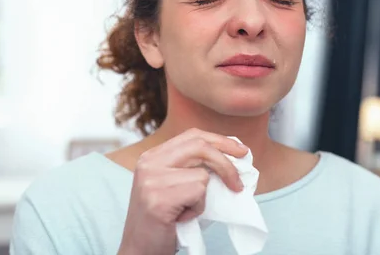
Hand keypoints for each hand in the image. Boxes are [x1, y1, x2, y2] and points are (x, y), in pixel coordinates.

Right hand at [117, 128, 248, 254]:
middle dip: (226, 162)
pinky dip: (198, 208)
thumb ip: (190, 168)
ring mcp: (152, 179)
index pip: (192, 135)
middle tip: (238, 182)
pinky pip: (198, 193)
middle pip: (200, 146)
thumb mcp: (172, 186)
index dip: (220, 140)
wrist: (139, 249)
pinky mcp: (159, 198)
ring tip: (187, 210)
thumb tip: (231, 158)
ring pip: (202, 174)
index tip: (240, 151)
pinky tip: (181, 218)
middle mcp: (149, 163)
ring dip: (204, 197)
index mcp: (152, 156)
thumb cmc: (163, 220)